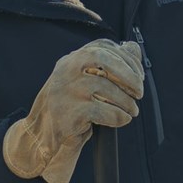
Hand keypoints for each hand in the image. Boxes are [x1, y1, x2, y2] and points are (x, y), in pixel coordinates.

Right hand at [3, 40, 143, 182]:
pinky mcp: (69, 112)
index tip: (140, 75)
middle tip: (140, 91)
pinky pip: (104, 111)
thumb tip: (134, 48)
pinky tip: (122, 119)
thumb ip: (111, 63)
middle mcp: (66, 70)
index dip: (127, 59)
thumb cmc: (71, 105)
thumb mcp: (87, 80)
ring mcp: (66, 90)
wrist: (42, 135)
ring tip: (132, 110)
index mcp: (71, 59)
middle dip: (129, 75)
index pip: (104, 47)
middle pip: (105, 60)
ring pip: (107, 88)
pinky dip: (119, 116)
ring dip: (126, 101)